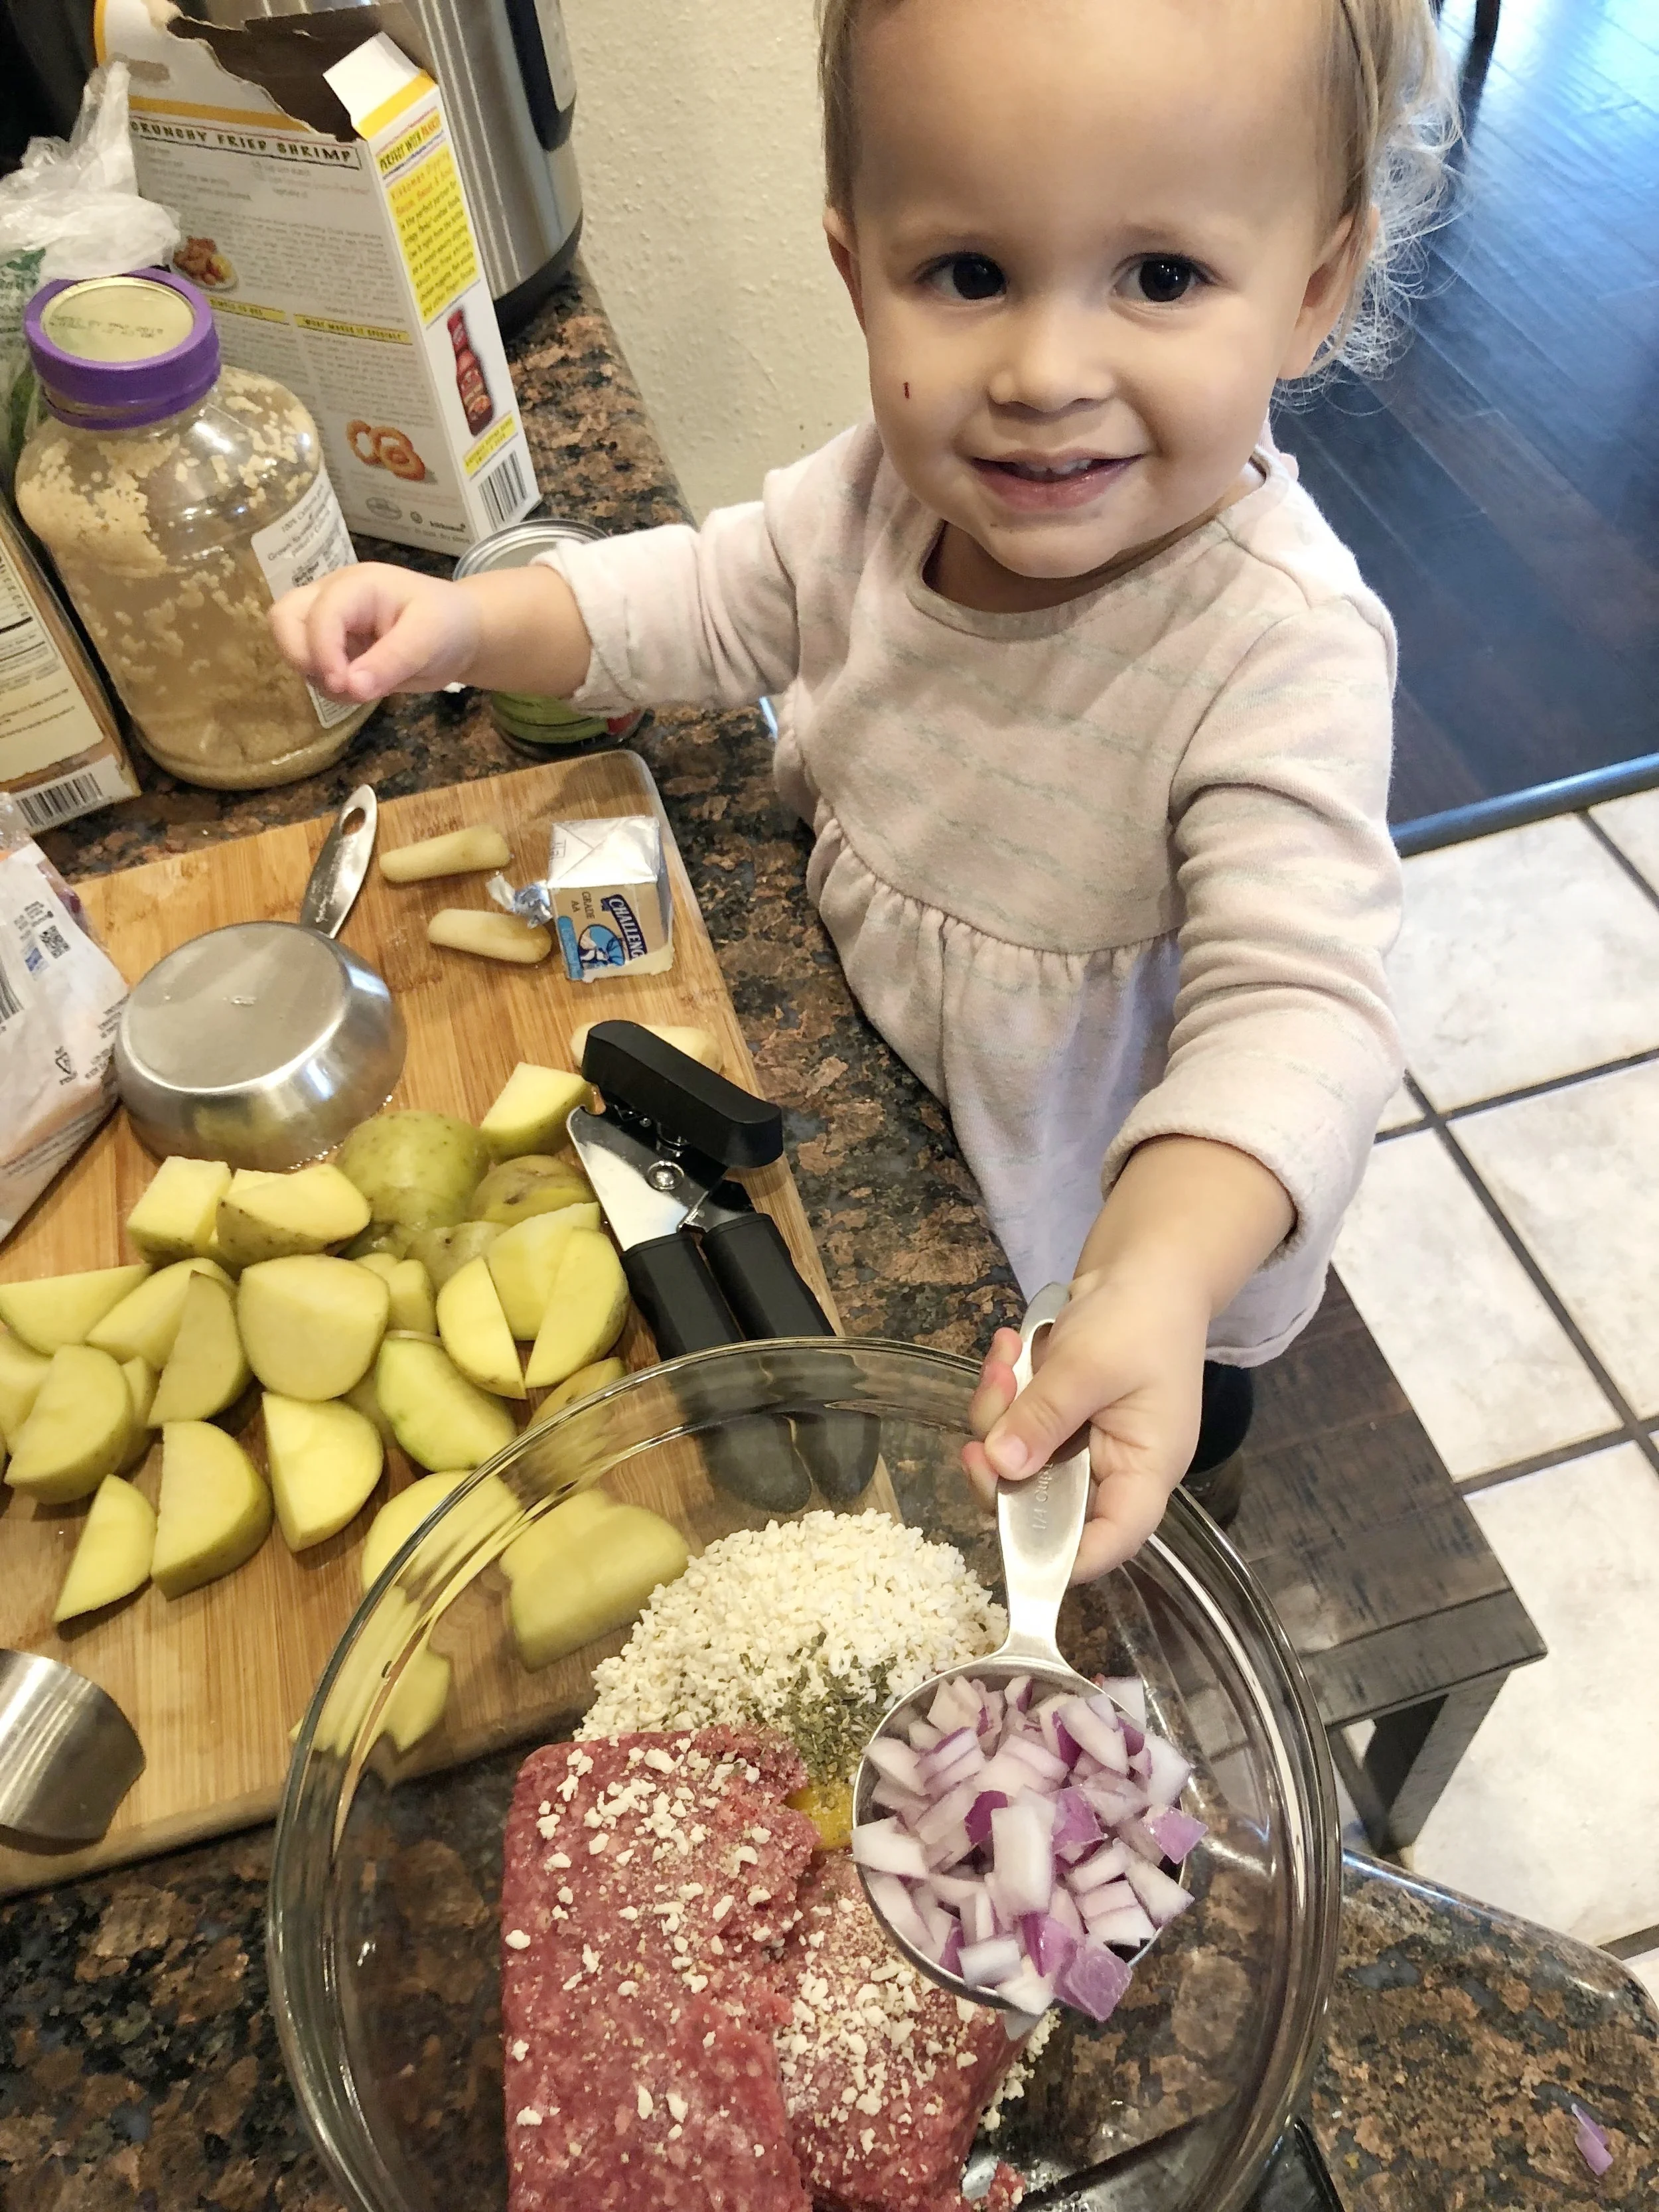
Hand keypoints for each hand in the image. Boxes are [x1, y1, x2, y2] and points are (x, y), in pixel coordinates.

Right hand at [269, 563, 483, 702]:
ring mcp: (329, 623)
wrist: (458, 636)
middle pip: (284, 617)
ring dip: (315, 674)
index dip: (322, 650)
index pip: (320, 612)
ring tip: (359, 688)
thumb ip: (391, 662)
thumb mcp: (429, 639)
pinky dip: (327, 684)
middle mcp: (334, 598)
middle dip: (299, 654)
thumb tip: (351, 687)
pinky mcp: (332, 648)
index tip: (342, 686)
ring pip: (291, 643)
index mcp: (358, 586)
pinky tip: (360, 689)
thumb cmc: (447, 625)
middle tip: (337, 684)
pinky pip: (311, 667)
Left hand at [963, 1263, 1209, 1581]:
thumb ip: (1046, 1416)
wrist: (1143, 1266)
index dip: (1061, 1557)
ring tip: (1005, 1357)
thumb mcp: (1091, 1364)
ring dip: (998, 1414)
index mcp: (1145, 1470)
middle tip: (982, 1425)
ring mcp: (1081, 1446)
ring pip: (1017, 1463)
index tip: (1007, 1542)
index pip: (1111, 1541)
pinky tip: (1010, 1347)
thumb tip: (1000, 1467)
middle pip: (1045, 1504)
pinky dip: (1003, 1392)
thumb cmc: (1139, 1316)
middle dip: (1003, 1464)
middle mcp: (1113, 1469)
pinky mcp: (1056, 1420)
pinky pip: (1013, 1426)